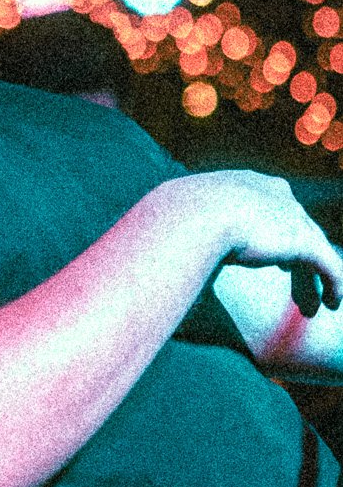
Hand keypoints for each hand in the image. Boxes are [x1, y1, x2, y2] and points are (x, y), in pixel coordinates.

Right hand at [178, 170, 342, 316]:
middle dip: (296, 252)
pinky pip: (328, 265)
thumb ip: (188, 227)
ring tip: (314, 301)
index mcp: (246, 183)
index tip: (271, 252)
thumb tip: (161, 246)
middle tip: (290, 274)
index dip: (273, 228)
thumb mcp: (182, 216)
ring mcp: (292, 214)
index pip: (270, 206)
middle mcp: (275, 193)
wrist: (194, 214)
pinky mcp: (303, 240)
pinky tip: (333, 302)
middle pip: (295, 226)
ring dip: (314, 277)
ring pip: (314, 248)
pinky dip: (332, 284)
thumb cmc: (176, 217)